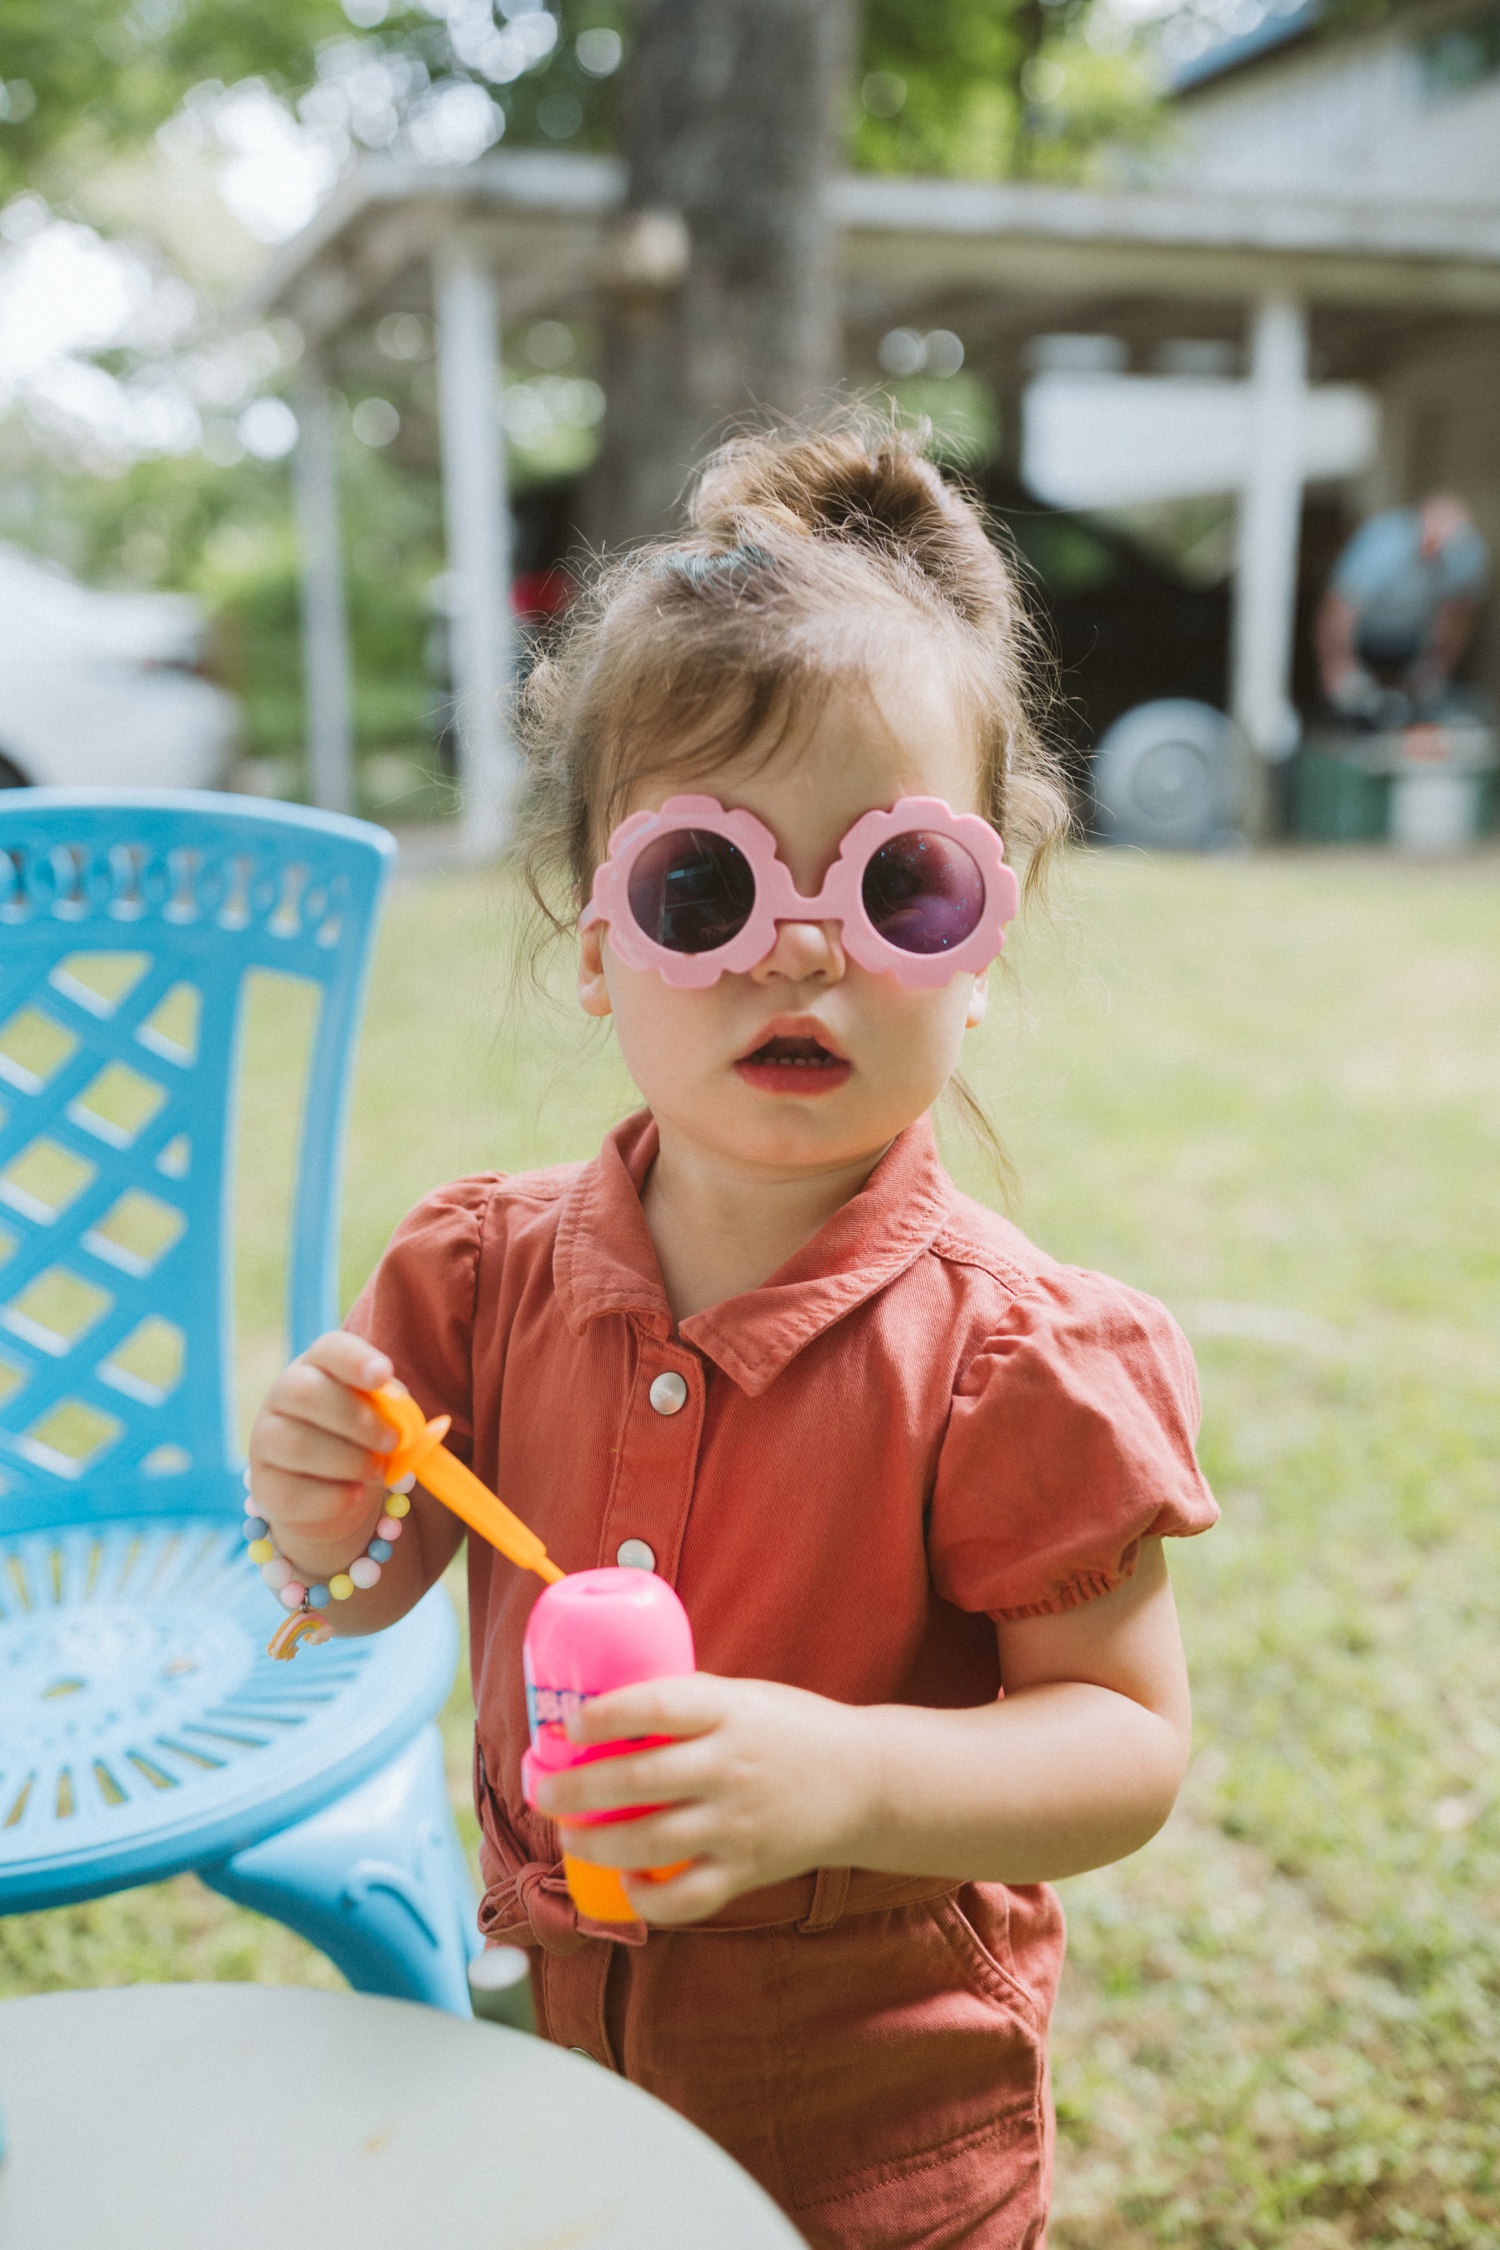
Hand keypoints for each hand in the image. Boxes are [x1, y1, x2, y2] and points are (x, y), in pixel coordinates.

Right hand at [247, 1331, 398, 1578]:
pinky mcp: (263, 1486)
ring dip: (349, 1461)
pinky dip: (332, 1498)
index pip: (331, 1349)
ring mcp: (265, 1440)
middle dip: (357, 1419)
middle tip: (392, 1442)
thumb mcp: (385, 1419)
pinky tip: (354, 1496)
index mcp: (320, 1366)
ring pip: (298, 1445)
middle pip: (307, 1393)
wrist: (334, 1489)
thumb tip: (406, 1421)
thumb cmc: (365, 1440)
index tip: (383, 1375)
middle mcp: (284, 1395)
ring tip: (376, 1471)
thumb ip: (396, 1413)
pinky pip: (292, 1492)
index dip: (356, 1360)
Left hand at [530, 1674, 875, 1925]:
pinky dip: (648, 1898)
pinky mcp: (748, 1869)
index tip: (569, 1725)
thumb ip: (685, 1705)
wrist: (867, 1780)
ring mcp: (739, 1822)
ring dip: (596, 1843)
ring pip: (651, 1842)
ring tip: (569, 1836)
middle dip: (576, 1788)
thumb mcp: (743, 1696)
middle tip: (542, 1791)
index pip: (656, 1705)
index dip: (604, 1716)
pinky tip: (626, 1882)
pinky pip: (687, 1897)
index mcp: (729, 1710)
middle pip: (638, 1780)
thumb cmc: (792, 1729)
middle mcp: (731, 1765)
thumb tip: (604, 1711)